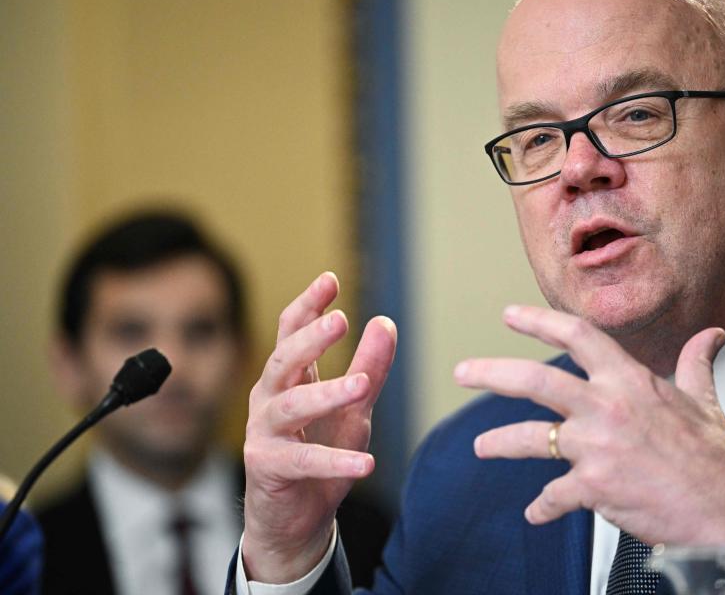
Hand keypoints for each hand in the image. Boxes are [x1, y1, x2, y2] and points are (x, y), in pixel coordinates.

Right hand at [241, 272, 396, 582]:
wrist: (295, 519)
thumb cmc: (321, 453)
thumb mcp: (354, 408)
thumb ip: (370, 368)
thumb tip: (385, 322)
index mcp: (289, 378)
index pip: (290, 331)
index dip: (309, 305)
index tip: (330, 280)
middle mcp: (270, 399)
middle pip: (284, 359)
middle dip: (311, 338)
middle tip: (340, 320)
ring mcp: (264, 432)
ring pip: (289, 406)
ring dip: (326, 394)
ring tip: (360, 386)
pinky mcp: (267, 468)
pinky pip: (303, 461)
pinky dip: (335, 462)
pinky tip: (366, 464)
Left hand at [455, 305, 724, 545]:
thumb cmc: (715, 460)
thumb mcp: (705, 401)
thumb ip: (697, 363)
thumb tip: (712, 333)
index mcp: (632, 381)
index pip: (579, 335)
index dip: (540, 320)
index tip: (509, 315)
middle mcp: (609, 407)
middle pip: (536, 380)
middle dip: (492, 373)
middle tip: (462, 372)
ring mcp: (600, 447)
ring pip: (533, 437)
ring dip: (500, 442)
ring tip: (481, 447)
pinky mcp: (596, 487)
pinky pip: (554, 495)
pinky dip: (543, 506)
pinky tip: (536, 512)